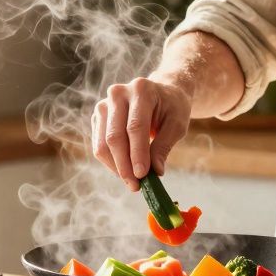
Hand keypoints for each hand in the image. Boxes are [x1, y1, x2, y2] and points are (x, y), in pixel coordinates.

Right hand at [91, 76, 192, 190]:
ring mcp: (104, 105)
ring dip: (116, 167)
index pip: (135, 127)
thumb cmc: (172, 108)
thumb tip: (155, 172)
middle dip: (125, 165)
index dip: (137, 153)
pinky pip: (99, 146)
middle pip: (115, 136)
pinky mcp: (98, 117)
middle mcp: (118, 94)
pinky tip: (126, 170)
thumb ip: (164, 146)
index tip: (142, 176)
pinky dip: (111, 162)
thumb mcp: (177, 124)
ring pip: (103, 144)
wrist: (161, 93)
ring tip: (132, 182)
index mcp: (141, 90)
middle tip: (136, 186)